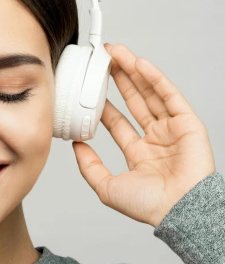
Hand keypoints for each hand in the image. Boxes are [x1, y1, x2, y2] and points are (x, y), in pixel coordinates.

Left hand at [72, 43, 215, 227]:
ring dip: (134, 72)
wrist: (179, 210)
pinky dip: (155, 78)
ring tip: (117, 53)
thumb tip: (76, 147)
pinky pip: (170, 95)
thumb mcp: (107, 187)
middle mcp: (156, 140)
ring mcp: (172, 130)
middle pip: (134, 101)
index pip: (118, 122)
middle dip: (119, 79)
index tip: (91, 87)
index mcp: (139, 154)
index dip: (105, 103)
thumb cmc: (150, 206)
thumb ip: (89, 166)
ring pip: (150, 93)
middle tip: (103, 60)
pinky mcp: (188, 123)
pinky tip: (139, 64)